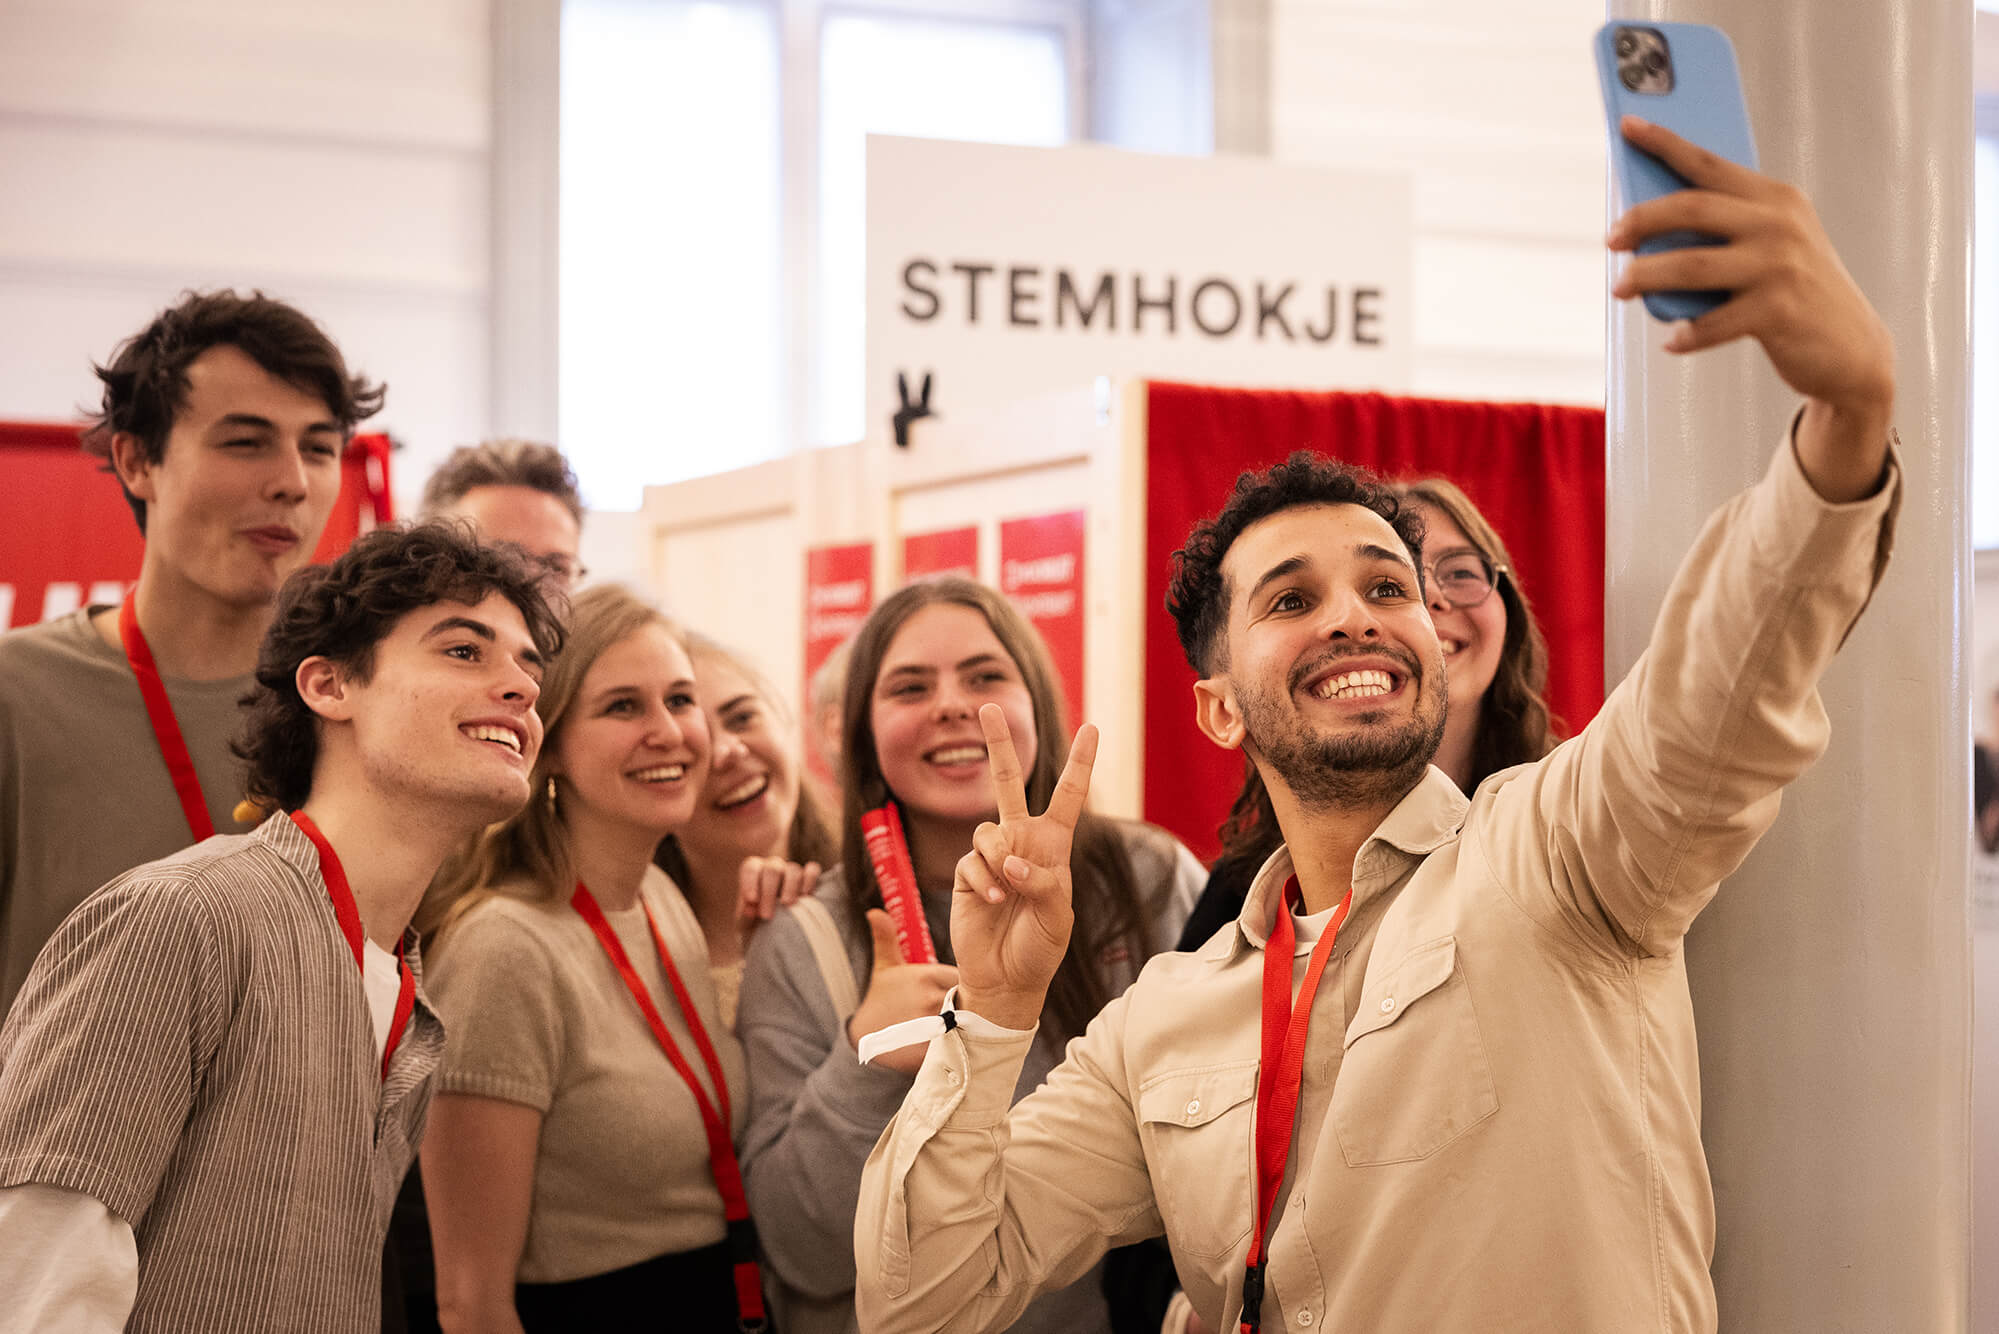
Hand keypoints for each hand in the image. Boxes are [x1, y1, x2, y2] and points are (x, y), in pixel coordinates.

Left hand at [737, 856, 819, 942]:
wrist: (772, 934)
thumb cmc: (755, 925)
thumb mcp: (745, 925)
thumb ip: (744, 917)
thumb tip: (750, 910)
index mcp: (753, 872)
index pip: (750, 868)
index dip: (750, 881)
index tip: (752, 900)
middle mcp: (772, 867)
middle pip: (773, 869)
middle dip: (769, 892)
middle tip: (766, 915)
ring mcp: (791, 871)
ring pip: (793, 869)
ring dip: (790, 887)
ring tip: (787, 904)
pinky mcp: (808, 877)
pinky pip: (812, 870)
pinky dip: (810, 879)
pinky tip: (805, 895)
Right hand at [847, 909, 959, 1072]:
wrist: (864, 1039)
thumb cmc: (880, 999)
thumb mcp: (884, 967)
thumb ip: (886, 938)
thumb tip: (875, 911)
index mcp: (926, 976)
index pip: (961, 976)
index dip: (966, 984)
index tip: (964, 991)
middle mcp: (931, 998)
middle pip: (968, 998)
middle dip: (970, 1002)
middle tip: (972, 1009)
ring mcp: (932, 1025)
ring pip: (967, 1021)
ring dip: (969, 1024)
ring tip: (967, 1027)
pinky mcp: (934, 1049)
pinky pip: (959, 1043)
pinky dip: (961, 1044)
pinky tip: (957, 1044)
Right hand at [951, 703, 1097, 1030]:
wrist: (1005, 979)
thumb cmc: (1040, 948)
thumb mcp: (1057, 917)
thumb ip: (1041, 883)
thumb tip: (1012, 860)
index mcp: (1054, 846)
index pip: (1068, 795)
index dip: (1080, 763)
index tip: (1092, 729)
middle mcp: (1022, 843)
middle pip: (1009, 783)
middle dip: (999, 745)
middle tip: (988, 707)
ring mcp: (993, 856)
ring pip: (987, 829)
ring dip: (997, 860)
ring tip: (1006, 893)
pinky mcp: (969, 873)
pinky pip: (973, 860)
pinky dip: (984, 880)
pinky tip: (993, 902)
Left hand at [1606, 116, 1894, 444]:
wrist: (1850, 348)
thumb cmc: (1793, 292)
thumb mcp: (1769, 246)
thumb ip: (1722, 231)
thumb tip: (1644, 229)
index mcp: (1776, 198)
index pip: (1709, 163)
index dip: (1665, 143)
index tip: (1627, 124)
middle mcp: (1779, 224)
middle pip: (1692, 209)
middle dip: (1642, 220)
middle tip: (1611, 240)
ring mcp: (1780, 266)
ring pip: (1691, 265)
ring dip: (1646, 276)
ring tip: (1620, 288)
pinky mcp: (1778, 310)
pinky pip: (1712, 322)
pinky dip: (1687, 334)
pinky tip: (1672, 341)